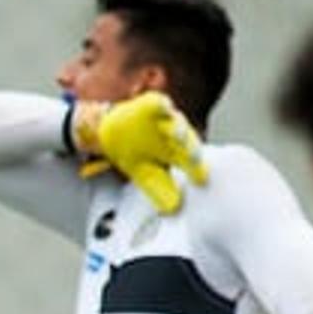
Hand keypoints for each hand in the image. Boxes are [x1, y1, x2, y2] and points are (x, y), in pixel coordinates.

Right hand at [73, 92, 208, 214]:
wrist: (112, 131)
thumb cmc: (135, 154)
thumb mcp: (145, 175)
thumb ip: (159, 190)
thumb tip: (173, 210)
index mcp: (178, 154)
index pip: (191, 163)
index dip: (197, 170)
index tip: (201, 180)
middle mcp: (176, 136)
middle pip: (188, 142)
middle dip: (192, 150)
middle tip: (194, 159)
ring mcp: (166, 120)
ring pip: (177, 122)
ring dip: (178, 128)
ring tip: (176, 135)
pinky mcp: (153, 105)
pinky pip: (161, 103)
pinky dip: (162, 104)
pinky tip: (163, 106)